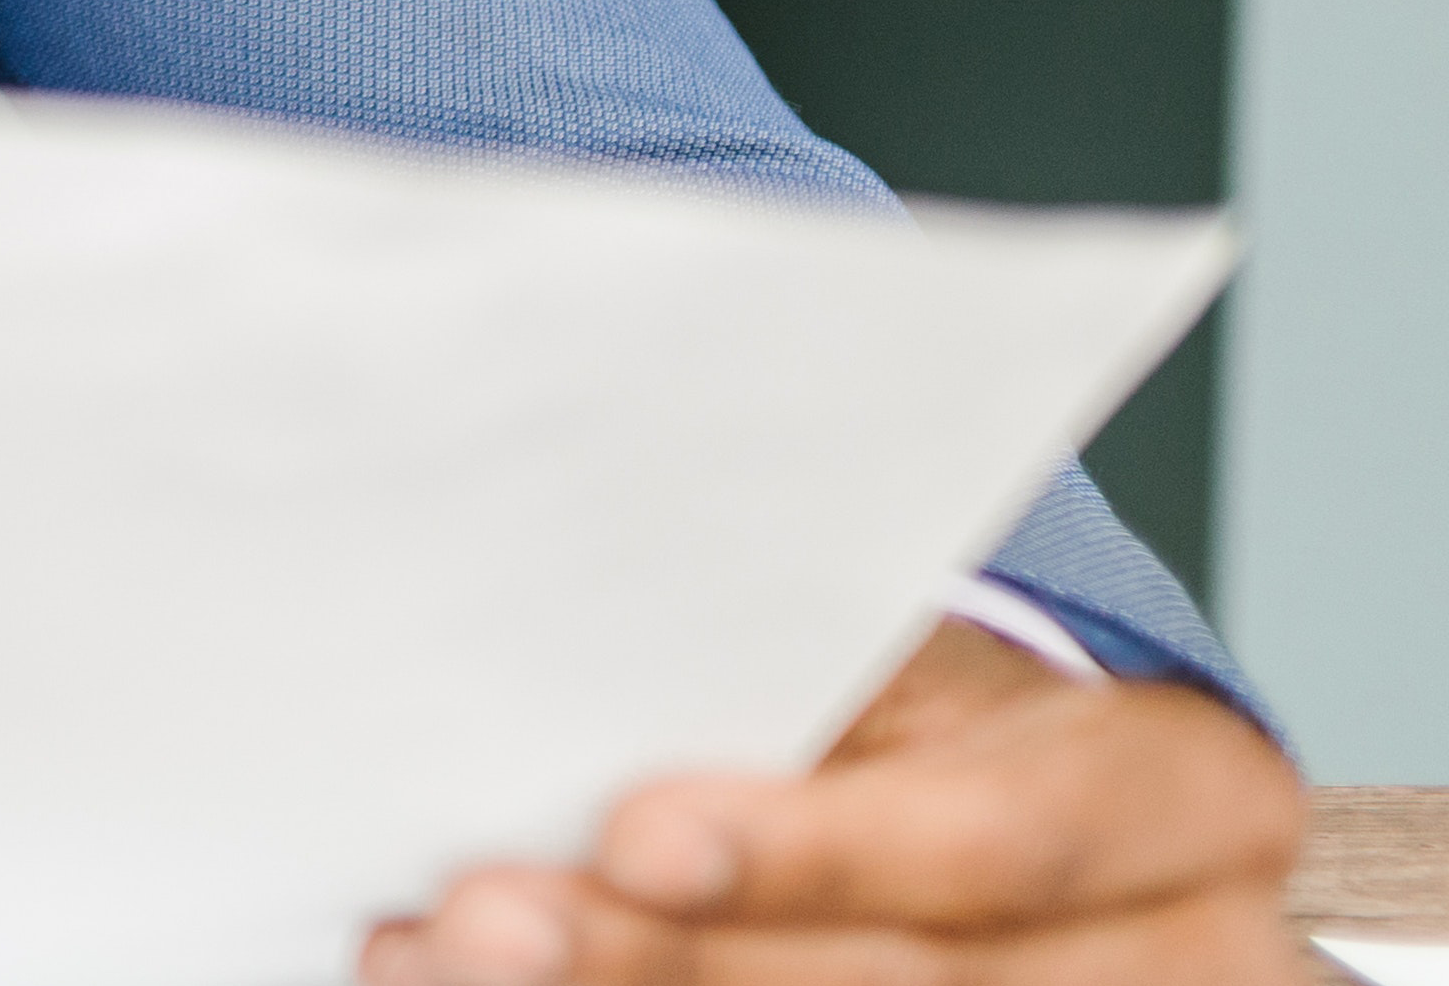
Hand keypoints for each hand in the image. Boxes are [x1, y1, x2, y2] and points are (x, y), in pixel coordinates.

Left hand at [364, 621, 1313, 985]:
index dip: (807, 852)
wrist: (1018, 832)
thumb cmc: (937, 713)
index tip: (629, 836)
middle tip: (482, 921)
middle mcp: (1181, 951)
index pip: (1000, 837)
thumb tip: (570, 664)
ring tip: (437, 959)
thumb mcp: (921, 668)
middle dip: (668, 957)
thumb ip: (793, 674)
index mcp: (1179, 793)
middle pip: (907, 983)